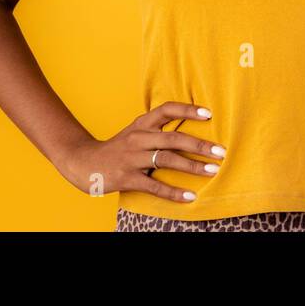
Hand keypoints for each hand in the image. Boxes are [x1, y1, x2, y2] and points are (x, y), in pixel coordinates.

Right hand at [58, 101, 225, 202]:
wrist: (84, 162)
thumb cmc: (118, 148)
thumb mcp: (135, 133)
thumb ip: (157, 130)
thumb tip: (190, 131)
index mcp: (141, 123)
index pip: (166, 109)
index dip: (188, 110)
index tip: (209, 114)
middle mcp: (138, 137)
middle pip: (173, 138)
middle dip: (199, 145)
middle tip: (220, 151)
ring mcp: (132, 158)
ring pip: (167, 159)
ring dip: (192, 166)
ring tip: (212, 171)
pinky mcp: (128, 178)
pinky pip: (154, 184)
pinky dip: (173, 191)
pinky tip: (190, 196)